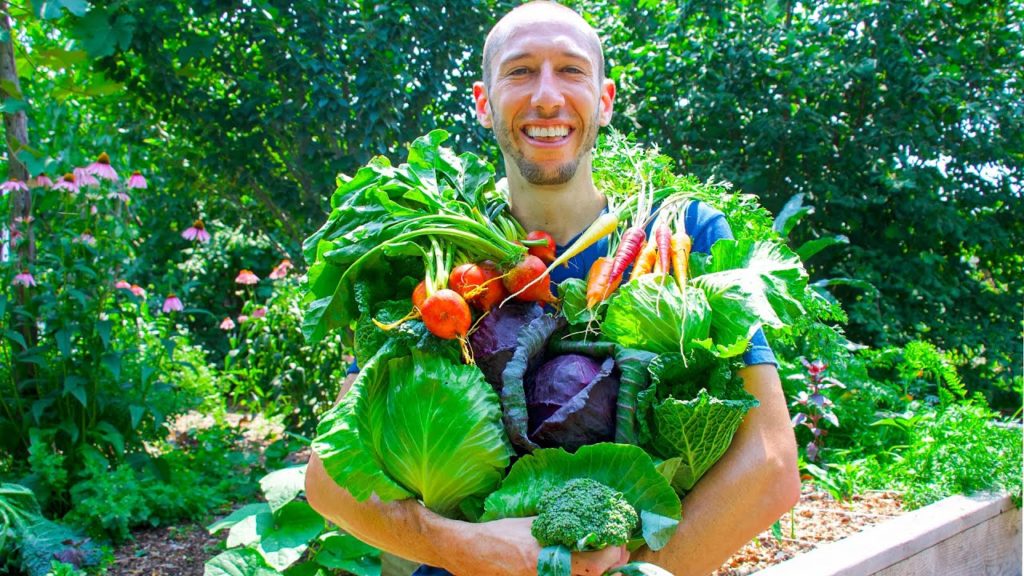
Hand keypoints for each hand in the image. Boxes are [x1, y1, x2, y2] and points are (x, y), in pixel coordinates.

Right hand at [446, 517, 627, 575]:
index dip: (613, 554)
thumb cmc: (499, 534)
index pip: (594, 564)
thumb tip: (585, 519)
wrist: (469, 552)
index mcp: (546, 557)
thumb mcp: (531, 523)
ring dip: (598, 573)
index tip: (618, 541)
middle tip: (618, 552)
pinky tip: (583, 568)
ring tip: (605, 561)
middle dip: (612, 567)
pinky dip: (580, 575)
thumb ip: (558, 523)